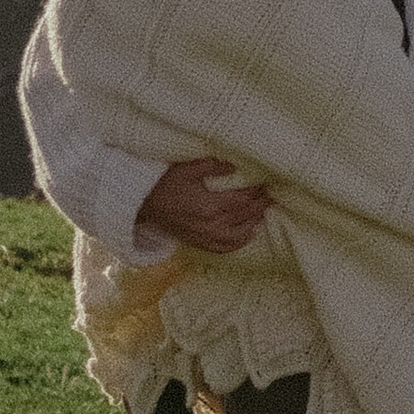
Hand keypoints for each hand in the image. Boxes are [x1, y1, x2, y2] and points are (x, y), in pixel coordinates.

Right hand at [144, 156, 271, 252]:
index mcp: (208, 205)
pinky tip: (248, 234)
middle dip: (260, 206)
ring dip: (253, 224)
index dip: (257, 192)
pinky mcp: (198, 242)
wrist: (141, 204)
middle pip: (243, 217)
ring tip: (263, 212)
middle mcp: (209, 225)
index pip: (242, 200)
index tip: (267, 182)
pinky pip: (223, 249)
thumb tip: (235, 165)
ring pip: (237, 236)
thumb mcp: (187, 168)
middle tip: (271, 195)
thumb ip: (212, 166)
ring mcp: (204, 237)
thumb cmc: (163, 183)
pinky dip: (239, 243)